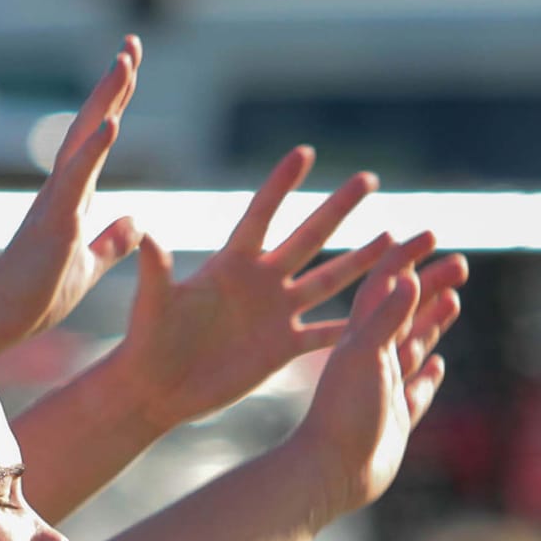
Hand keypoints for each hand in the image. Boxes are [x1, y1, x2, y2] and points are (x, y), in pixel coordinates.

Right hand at [0, 37, 144, 362]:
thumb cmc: (33, 300)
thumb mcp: (88, 269)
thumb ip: (111, 243)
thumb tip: (136, 220)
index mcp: (72, 198)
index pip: (98, 138)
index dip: (116, 100)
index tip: (131, 64)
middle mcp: (62, 190)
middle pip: (91, 123)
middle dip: (113, 84)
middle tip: (132, 43)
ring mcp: (56, 202)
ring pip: (83, 138)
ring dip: (105, 99)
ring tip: (125, 62)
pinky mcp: (52, 222)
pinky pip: (76, 179)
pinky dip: (94, 149)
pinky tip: (112, 122)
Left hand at [111, 147, 415, 433]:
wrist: (156, 390)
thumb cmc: (148, 342)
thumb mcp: (153, 303)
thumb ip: (156, 269)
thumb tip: (144, 232)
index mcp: (230, 265)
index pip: (262, 215)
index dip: (281, 185)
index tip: (305, 151)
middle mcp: (260, 283)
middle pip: (307, 237)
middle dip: (338, 208)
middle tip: (369, 179)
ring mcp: (275, 316)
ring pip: (327, 281)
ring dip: (360, 261)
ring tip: (395, 238)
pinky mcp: (280, 349)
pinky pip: (324, 335)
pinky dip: (353, 326)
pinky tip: (384, 313)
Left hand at [288, 233, 465, 520]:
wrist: (329, 475)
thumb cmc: (341, 416)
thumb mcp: (364, 358)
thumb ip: (385, 319)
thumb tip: (410, 278)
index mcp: (358, 340)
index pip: (385, 287)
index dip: (406, 259)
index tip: (432, 235)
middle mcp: (369, 362)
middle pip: (404, 314)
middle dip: (430, 287)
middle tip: (461, 264)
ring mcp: (382, 391)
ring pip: (412, 348)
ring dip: (430, 322)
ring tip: (453, 299)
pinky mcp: (393, 422)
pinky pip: (414, 392)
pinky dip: (427, 376)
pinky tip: (437, 364)